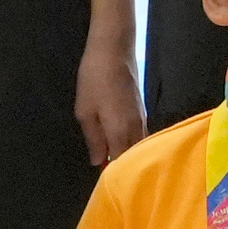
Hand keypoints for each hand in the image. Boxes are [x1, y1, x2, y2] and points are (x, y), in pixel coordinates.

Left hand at [75, 39, 145, 168]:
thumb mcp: (85, 111)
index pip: (120, 161)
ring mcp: (142, 118)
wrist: (114, 51)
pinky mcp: (143, 109)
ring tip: (114, 157)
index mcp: (120, 132)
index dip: (112, 171)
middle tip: (108, 169)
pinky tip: (122, 141)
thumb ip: (93, 139)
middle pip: (133, 155)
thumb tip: (98, 160)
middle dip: (123, 164)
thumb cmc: (95, 80)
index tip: (102, 178)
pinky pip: (141, 133)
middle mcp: (136, 129)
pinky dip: (133, 142)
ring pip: (139, 145)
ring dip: (129, 153)